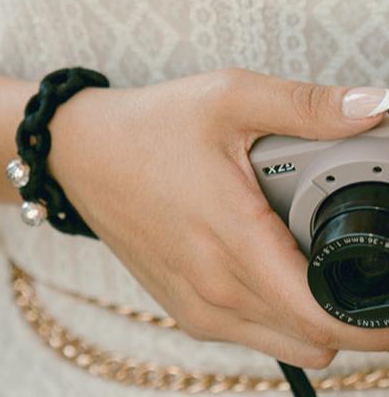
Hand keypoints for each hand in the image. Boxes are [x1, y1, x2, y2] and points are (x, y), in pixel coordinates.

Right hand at [47, 68, 388, 368]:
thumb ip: (307, 106)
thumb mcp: (228, 99)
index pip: (327, 317)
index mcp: (233, 240)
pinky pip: (249, 333)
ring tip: (302, 252)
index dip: (377, 317)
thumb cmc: (148, 128)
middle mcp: (214, 289)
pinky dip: (273, 312)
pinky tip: (262, 261)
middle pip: (316, 337)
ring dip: (311, 310)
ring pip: (286, 342)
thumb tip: (376, 107)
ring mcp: (195, 305)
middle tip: (346, 249)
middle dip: (350, 306)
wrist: (81, 153)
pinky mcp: (181, 306)